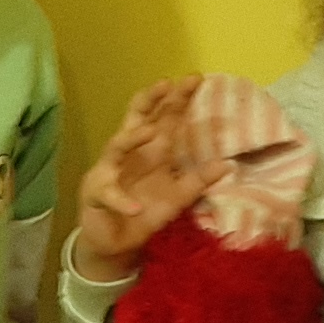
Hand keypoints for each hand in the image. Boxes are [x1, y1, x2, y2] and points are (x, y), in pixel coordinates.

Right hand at [71, 79, 226, 283]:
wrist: (116, 243)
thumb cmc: (144, 213)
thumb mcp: (177, 197)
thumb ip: (198, 180)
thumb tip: (227, 164)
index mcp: (151, 151)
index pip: (165, 118)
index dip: (178, 99)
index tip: (196, 79)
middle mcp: (129, 154)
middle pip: (138, 119)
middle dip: (152, 100)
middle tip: (169, 83)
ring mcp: (109, 171)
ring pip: (116, 147)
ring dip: (132, 139)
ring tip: (151, 132)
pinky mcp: (96, 195)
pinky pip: (109, 194)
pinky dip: (122, 200)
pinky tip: (135, 207)